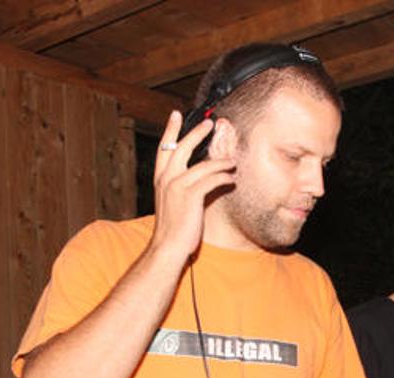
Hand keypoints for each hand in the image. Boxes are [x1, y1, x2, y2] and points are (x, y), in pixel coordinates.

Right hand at [150, 111, 235, 259]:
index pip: (164, 149)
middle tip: (210, 123)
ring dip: (221, 162)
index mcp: (160, 179)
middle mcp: (166, 179)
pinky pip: (212, 180)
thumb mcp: (173, 203)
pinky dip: (224, 177)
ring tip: (233, 161)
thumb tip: (200, 179)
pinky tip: (232, 179)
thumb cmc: (173, 228)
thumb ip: (182, 187)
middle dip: (196, 133)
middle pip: (181, 148)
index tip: (176, 115)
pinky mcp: (191, 196)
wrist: (168, 246)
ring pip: (203, 165)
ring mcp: (177, 186)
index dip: (170, 130)